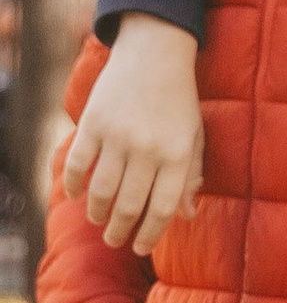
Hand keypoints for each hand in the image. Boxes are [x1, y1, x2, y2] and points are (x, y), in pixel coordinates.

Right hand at [58, 13, 204, 254]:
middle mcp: (148, 149)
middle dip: (120, 230)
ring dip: (97, 213)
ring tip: (99, 221)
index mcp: (178, 154)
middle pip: (129, 205)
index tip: (140, 248)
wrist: (155, 53)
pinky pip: (78, 164)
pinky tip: (78, 195)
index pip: (163, 208)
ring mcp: (118, 136)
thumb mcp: (195, 136)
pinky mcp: (93, 123)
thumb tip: (186, 216)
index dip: (150, 234)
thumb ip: (191, 176)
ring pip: (101, 191)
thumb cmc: (179, 100)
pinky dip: (74, 185)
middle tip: (115, 240)